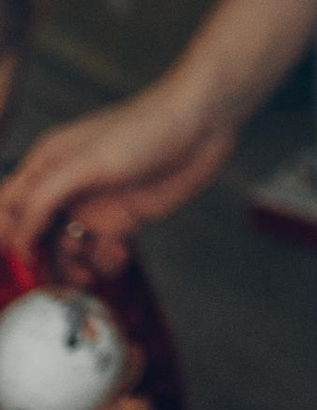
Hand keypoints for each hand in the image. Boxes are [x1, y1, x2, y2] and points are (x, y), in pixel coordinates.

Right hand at [0, 78, 237, 268]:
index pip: (10, 206)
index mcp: (48, 164)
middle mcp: (67, 186)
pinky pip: (101, 251)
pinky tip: (120, 255)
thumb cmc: (144, 129)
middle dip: (43, 262)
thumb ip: (44, 198)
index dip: (9, 237)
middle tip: (53, 285)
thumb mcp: (85, 162)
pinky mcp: (125, 217)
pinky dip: (106, 260)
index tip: (20, 262)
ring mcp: (96, 203)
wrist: (204, 124)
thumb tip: (18, 238)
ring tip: (90, 276)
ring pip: (68, 249)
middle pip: (37, 235)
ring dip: (75, 267)